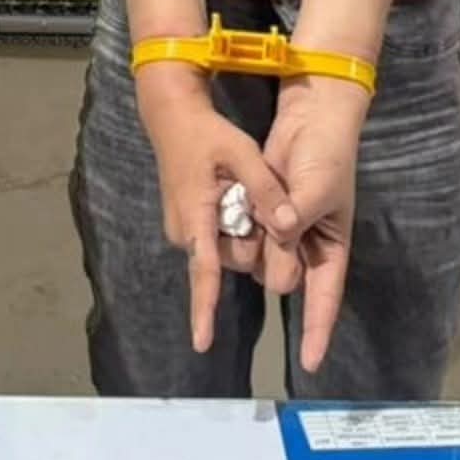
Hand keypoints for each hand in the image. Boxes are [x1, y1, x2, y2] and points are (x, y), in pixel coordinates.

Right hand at [137, 66, 301, 354]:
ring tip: (238, 186)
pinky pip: (219, 237)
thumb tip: (287, 226)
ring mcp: (185, 230)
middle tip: (249, 190)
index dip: (204, 308)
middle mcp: (186, 232)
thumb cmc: (207, 133)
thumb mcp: (242, 153)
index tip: (202, 342)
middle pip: (231, 257)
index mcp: (195, 218)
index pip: (204, 272)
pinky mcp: (189, 224)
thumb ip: (265, 190)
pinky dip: (233, 221)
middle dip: (249, 234)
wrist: (172, 117)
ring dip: (242, 226)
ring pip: (227, 248)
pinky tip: (232, 191)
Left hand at [261, 76, 369, 372]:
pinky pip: (246, 234)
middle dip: (275, 258)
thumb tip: (280, 233)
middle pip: (281, 278)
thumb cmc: (327, 157)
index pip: (325, 299)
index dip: (318, 331)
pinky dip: (243, 222)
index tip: (311, 365)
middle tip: (278, 221)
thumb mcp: (317, 189)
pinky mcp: (260, 213)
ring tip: (258, 207)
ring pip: (258, 259)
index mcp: (330, 248)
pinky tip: (240, 204)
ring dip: (255, 239)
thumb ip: (295, 217)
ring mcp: (280, 230)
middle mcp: (304, 246)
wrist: (311, 118)